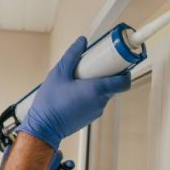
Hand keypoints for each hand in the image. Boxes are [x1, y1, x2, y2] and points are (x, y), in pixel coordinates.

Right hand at [15, 36, 130, 149]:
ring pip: (104, 94)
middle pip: (113, 85)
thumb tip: (82, 41)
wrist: (43, 128)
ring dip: (97, 85)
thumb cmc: (50, 102)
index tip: (119, 62)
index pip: (124, 82)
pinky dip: (90, 95)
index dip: (125, 71)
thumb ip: (72, 55)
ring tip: (80, 79)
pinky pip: (96, 102)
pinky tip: (75, 92)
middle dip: (106, 75)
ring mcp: (96, 111)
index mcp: (97, 90)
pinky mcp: (90, 118)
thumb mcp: (59, 73)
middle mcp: (100, 102)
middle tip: (94, 66)